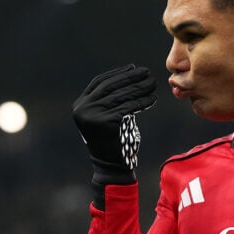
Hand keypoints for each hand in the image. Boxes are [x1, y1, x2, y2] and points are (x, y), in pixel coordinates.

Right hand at [73, 64, 156, 190]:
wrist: (111, 166)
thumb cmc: (113, 140)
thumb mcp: (105, 116)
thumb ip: (110, 99)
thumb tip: (129, 75)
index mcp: (80, 104)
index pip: (100, 82)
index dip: (117, 73)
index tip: (133, 68)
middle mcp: (83, 108)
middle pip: (111, 86)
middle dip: (131, 77)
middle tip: (147, 73)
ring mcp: (93, 115)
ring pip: (122, 96)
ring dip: (140, 88)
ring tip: (153, 83)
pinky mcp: (107, 122)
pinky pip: (128, 107)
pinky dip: (142, 101)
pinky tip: (153, 98)